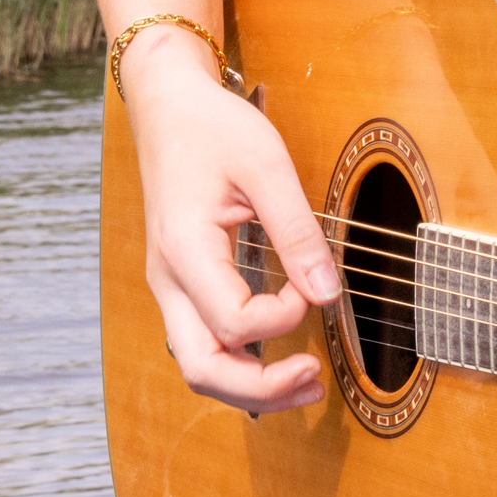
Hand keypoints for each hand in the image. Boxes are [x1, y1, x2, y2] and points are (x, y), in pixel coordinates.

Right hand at [122, 24, 340, 411]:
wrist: (167, 107)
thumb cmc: (213, 129)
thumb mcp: (266, 165)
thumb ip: (296, 230)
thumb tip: (328, 292)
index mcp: (184, 251)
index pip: (234, 322)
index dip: (285, 317)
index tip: (317, 289)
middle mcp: (168, 279)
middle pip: (202, 368)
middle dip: (261, 389)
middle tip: (316, 381)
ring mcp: (171, 287)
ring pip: (198, 364)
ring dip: (250, 386)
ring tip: (307, 382)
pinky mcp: (182, 284)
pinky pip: (203, 341)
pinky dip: (240, 362)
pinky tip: (280, 357)